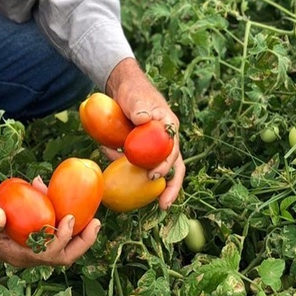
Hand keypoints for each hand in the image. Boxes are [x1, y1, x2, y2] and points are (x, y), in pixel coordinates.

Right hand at [0, 178, 101, 266]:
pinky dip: (65, 222)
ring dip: (79, 234)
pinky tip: (66, 202)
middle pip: (64, 256)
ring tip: (93, 217)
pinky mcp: (34, 238)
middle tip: (96, 222)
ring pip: (63, 247)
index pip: (49, 255)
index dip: (63, 239)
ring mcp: (34, 248)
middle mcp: (31, 255)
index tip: (69, 218)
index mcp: (20, 255)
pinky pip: (56, 234)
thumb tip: (0, 216)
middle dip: (83, 242)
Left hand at [104, 58, 184, 208]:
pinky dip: (132, 173)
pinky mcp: (142, 150)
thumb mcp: (135, 97)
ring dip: (158, 188)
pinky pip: (139, 165)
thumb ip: (138, 106)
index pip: (173, 150)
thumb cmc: (132, 91)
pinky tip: (120, 181)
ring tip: (156, 207)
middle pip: (174, 166)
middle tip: (163, 204)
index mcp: (169, 127)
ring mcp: (154, 146)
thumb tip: (142, 120)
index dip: (167, 166)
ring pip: (159, 169)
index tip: (154, 176)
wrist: (122, 89)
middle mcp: (165, 139)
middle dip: (172, 187)